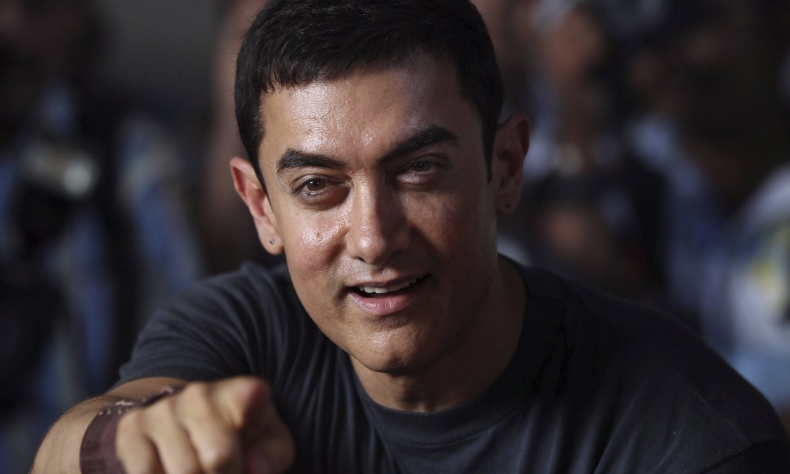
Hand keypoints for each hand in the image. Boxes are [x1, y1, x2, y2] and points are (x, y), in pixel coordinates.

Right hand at [116, 377, 293, 473]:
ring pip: (183, 472)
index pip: (252, 396)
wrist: (183, 424)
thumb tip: (252, 468)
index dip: (254, 422)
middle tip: (225, 472)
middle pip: (217, 459)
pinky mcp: (132, 428)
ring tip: (201, 471)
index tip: (245, 433)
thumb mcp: (268, 446)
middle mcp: (201, 393)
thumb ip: (272, 456)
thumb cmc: (238, 441)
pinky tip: (172, 472)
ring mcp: (164, 409)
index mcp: (242, 393)